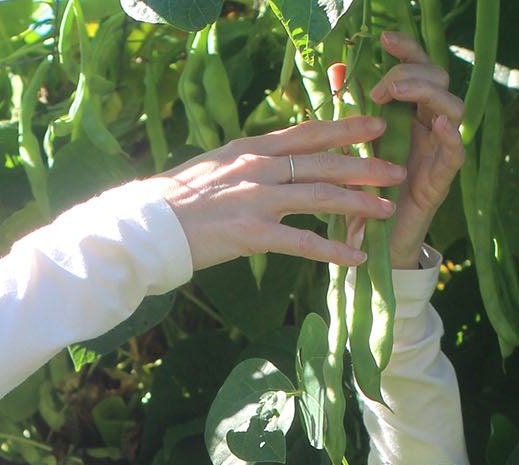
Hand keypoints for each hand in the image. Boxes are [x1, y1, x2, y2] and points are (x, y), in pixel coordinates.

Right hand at [153, 117, 404, 274]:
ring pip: (321, 196)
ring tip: (387, 210)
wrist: (146, 227)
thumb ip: (243, 165)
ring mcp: (258, 199)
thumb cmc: (173, 203)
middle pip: (324, 161)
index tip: (374, 127)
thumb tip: (262, 165)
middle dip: (366, 165)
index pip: (307, 133)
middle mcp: (259, 167)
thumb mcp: (212, 169)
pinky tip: (355, 258)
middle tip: (397, 169)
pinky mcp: (252, 234)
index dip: (345, 128)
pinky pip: (302, 242)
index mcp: (250, 148)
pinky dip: (332, 250)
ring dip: (359, 203)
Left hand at [362, 30, 464, 268]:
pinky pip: (456, 151)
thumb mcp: (349, 147)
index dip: (406, 51)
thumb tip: (336, 68)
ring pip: (453, 108)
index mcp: (408, 116)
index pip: (417, 71)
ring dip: (426, 94)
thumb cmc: (361, 196)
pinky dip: (451, 134)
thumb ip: (346, 109)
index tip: (383, 40)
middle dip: (410, 72)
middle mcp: (427, 129)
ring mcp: (436, 153)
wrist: (366, 245)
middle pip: (438, 81)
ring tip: (397, 94)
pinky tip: (437, 123)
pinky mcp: (439, 182)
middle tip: (380, 86)